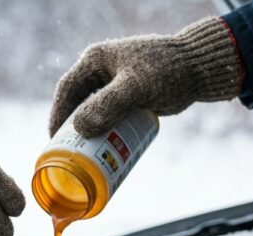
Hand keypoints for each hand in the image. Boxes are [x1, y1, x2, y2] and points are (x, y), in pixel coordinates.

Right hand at [49, 17, 241, 137]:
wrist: (199, 68)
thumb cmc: (169, 72)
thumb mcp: (136, 87)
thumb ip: (108, 104)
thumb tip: (79, 127)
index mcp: (95, 61)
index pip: (66, 90)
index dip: (57, 116)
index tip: (53, 140)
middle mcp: (100, 71)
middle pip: (75, 103)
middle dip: (70, 129)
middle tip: (66, 154)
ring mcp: (113, 85)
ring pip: (91, 112)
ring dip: (87, 134)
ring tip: (84, 158)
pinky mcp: (127, 98)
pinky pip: (107, 117)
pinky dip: (103, 134)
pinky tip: (103, 151)